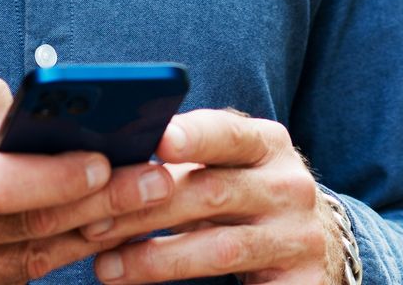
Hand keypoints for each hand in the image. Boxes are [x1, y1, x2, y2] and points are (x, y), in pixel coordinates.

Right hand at [0, 72, 178, 283]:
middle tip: (158, 182)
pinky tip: (97, 233)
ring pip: (32, 260)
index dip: (57, 178)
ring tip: (145, 205)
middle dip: (103, 204)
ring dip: (93, 233)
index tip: (106, 162)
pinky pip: (15, 281)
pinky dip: (58, 257)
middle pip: (30, 226)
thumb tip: (31, 111)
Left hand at [79, 109, 342, 283]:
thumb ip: (181, 159)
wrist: (309, 245)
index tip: (157, 141)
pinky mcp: (300, 282)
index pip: (228, 133)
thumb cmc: (245, 197)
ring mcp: (297, 236)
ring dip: (156, 259)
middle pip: (212, 193)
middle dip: (146, 208)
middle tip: (92, 223)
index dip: (193, 136)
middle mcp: (289, 185)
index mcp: (267, 144)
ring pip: (220, 248)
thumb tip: (104, 157)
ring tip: (106, 268)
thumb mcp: (226, 168)